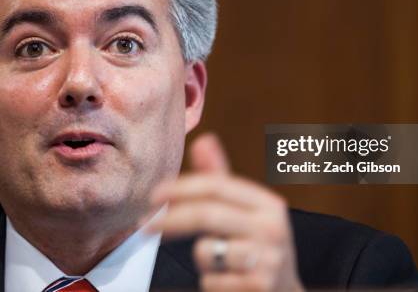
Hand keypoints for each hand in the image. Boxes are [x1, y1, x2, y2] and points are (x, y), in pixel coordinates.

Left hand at [147, 133, 304, 291]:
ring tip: (219, 263)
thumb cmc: (257, 247)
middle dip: (171, 219)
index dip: (182, 187)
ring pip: (206, 251)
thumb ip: (221, 180)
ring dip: (201, 259)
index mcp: (268, 204)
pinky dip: (211, 283)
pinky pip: (211, 281)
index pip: (218, 185)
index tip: (154, 195)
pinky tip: (227, 282)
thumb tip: (203, 139)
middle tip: (145, 226)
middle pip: (208, 214)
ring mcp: (268, 260)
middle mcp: (272, 229)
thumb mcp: (246, 213)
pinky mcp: (259, 287)